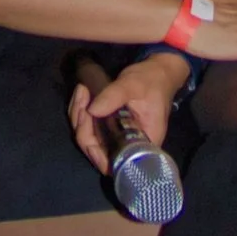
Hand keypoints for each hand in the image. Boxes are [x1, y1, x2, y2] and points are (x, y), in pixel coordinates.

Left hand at [69, 54, 187, 170]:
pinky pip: (88, 127)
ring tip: (82, 91)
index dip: (95, 153)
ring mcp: (116, 138)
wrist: (158, 72)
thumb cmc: (152, 81)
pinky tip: (82, 94)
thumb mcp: (133, 86)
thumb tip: (91, 110)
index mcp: (142, 144)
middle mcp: (128, 146)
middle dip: (83, 126)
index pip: (114, 162)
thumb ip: (113, 97)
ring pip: (88, 138)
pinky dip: (80, 112)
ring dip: (78, 116)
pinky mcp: (109, 128)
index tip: (86, 127)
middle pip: (96, 150)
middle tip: (82, 99)